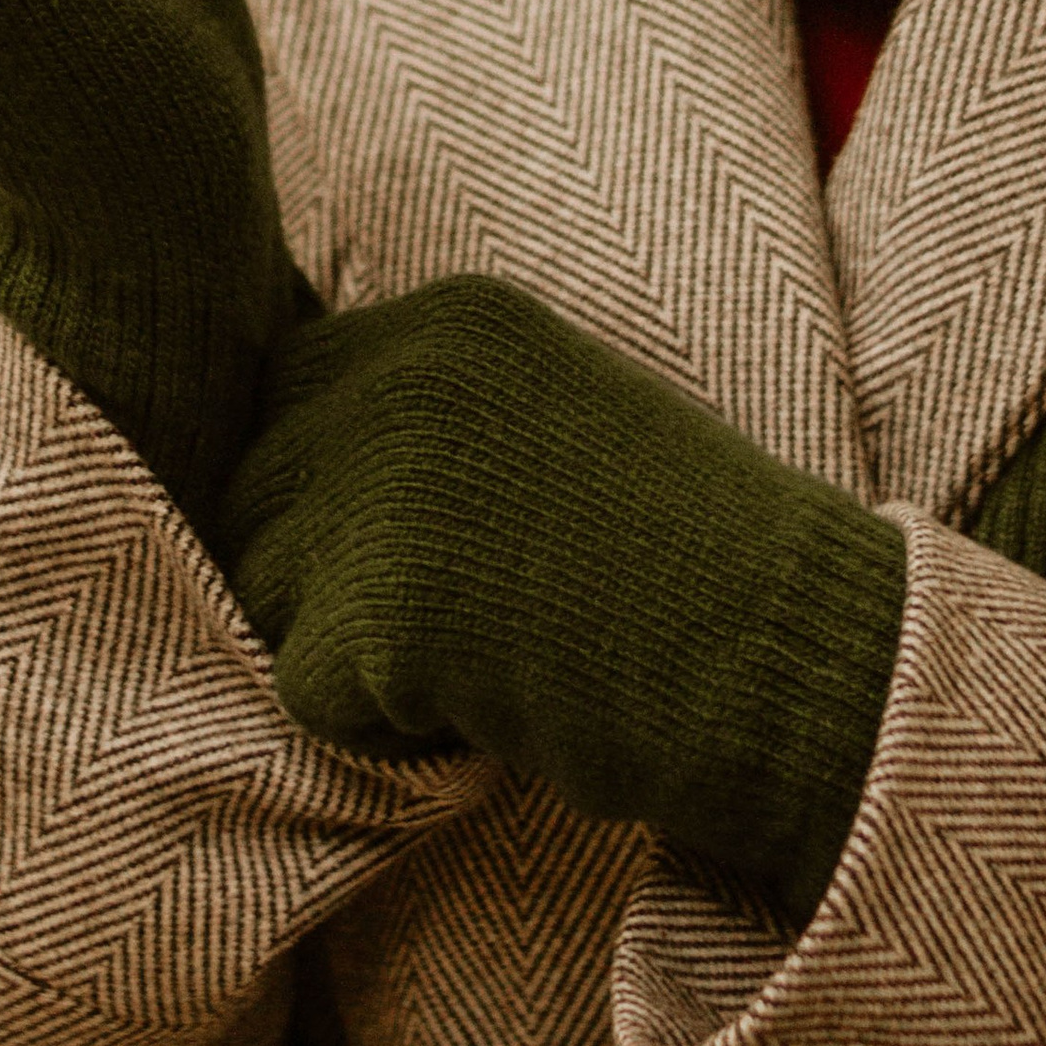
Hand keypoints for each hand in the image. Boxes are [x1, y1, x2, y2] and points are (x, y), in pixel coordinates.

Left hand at [220, 276, 906, 923]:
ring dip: (342, 649)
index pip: (285, 395)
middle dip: (317, 574)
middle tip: (454, 623)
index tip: (420, 553)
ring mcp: (384, 483)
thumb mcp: (554, 422)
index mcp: (452, 317)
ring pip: (262, 588)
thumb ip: (426, 418)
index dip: (325, 492)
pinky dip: (377, 728)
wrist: (793, 659)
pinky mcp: (381, 605)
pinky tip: (486, 705)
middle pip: (251, 491)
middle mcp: (402, 372)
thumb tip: (270, 466)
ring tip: (480, 654)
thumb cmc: (688, 563)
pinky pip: (303, 689)